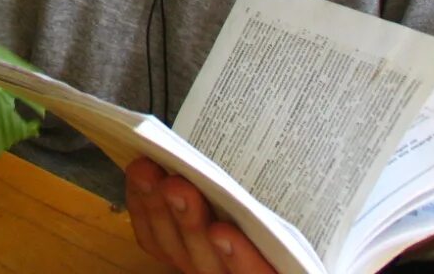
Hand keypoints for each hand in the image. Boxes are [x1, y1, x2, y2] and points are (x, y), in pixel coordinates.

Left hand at [126, 159, 276, 273]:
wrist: (273, 218)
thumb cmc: (288, 216)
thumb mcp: (291, 214)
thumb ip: (277, 210)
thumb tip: (294, 171)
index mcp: (272, 269)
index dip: (242, 258)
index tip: (222, 231)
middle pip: (207, 265)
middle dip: (189, 223)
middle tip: (177, 186)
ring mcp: (201, 267)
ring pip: (174, 250)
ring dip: (158, 208)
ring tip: (148, 170)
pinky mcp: (176, 252)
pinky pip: (153, 240)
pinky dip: (143, 206)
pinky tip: (138, 175)